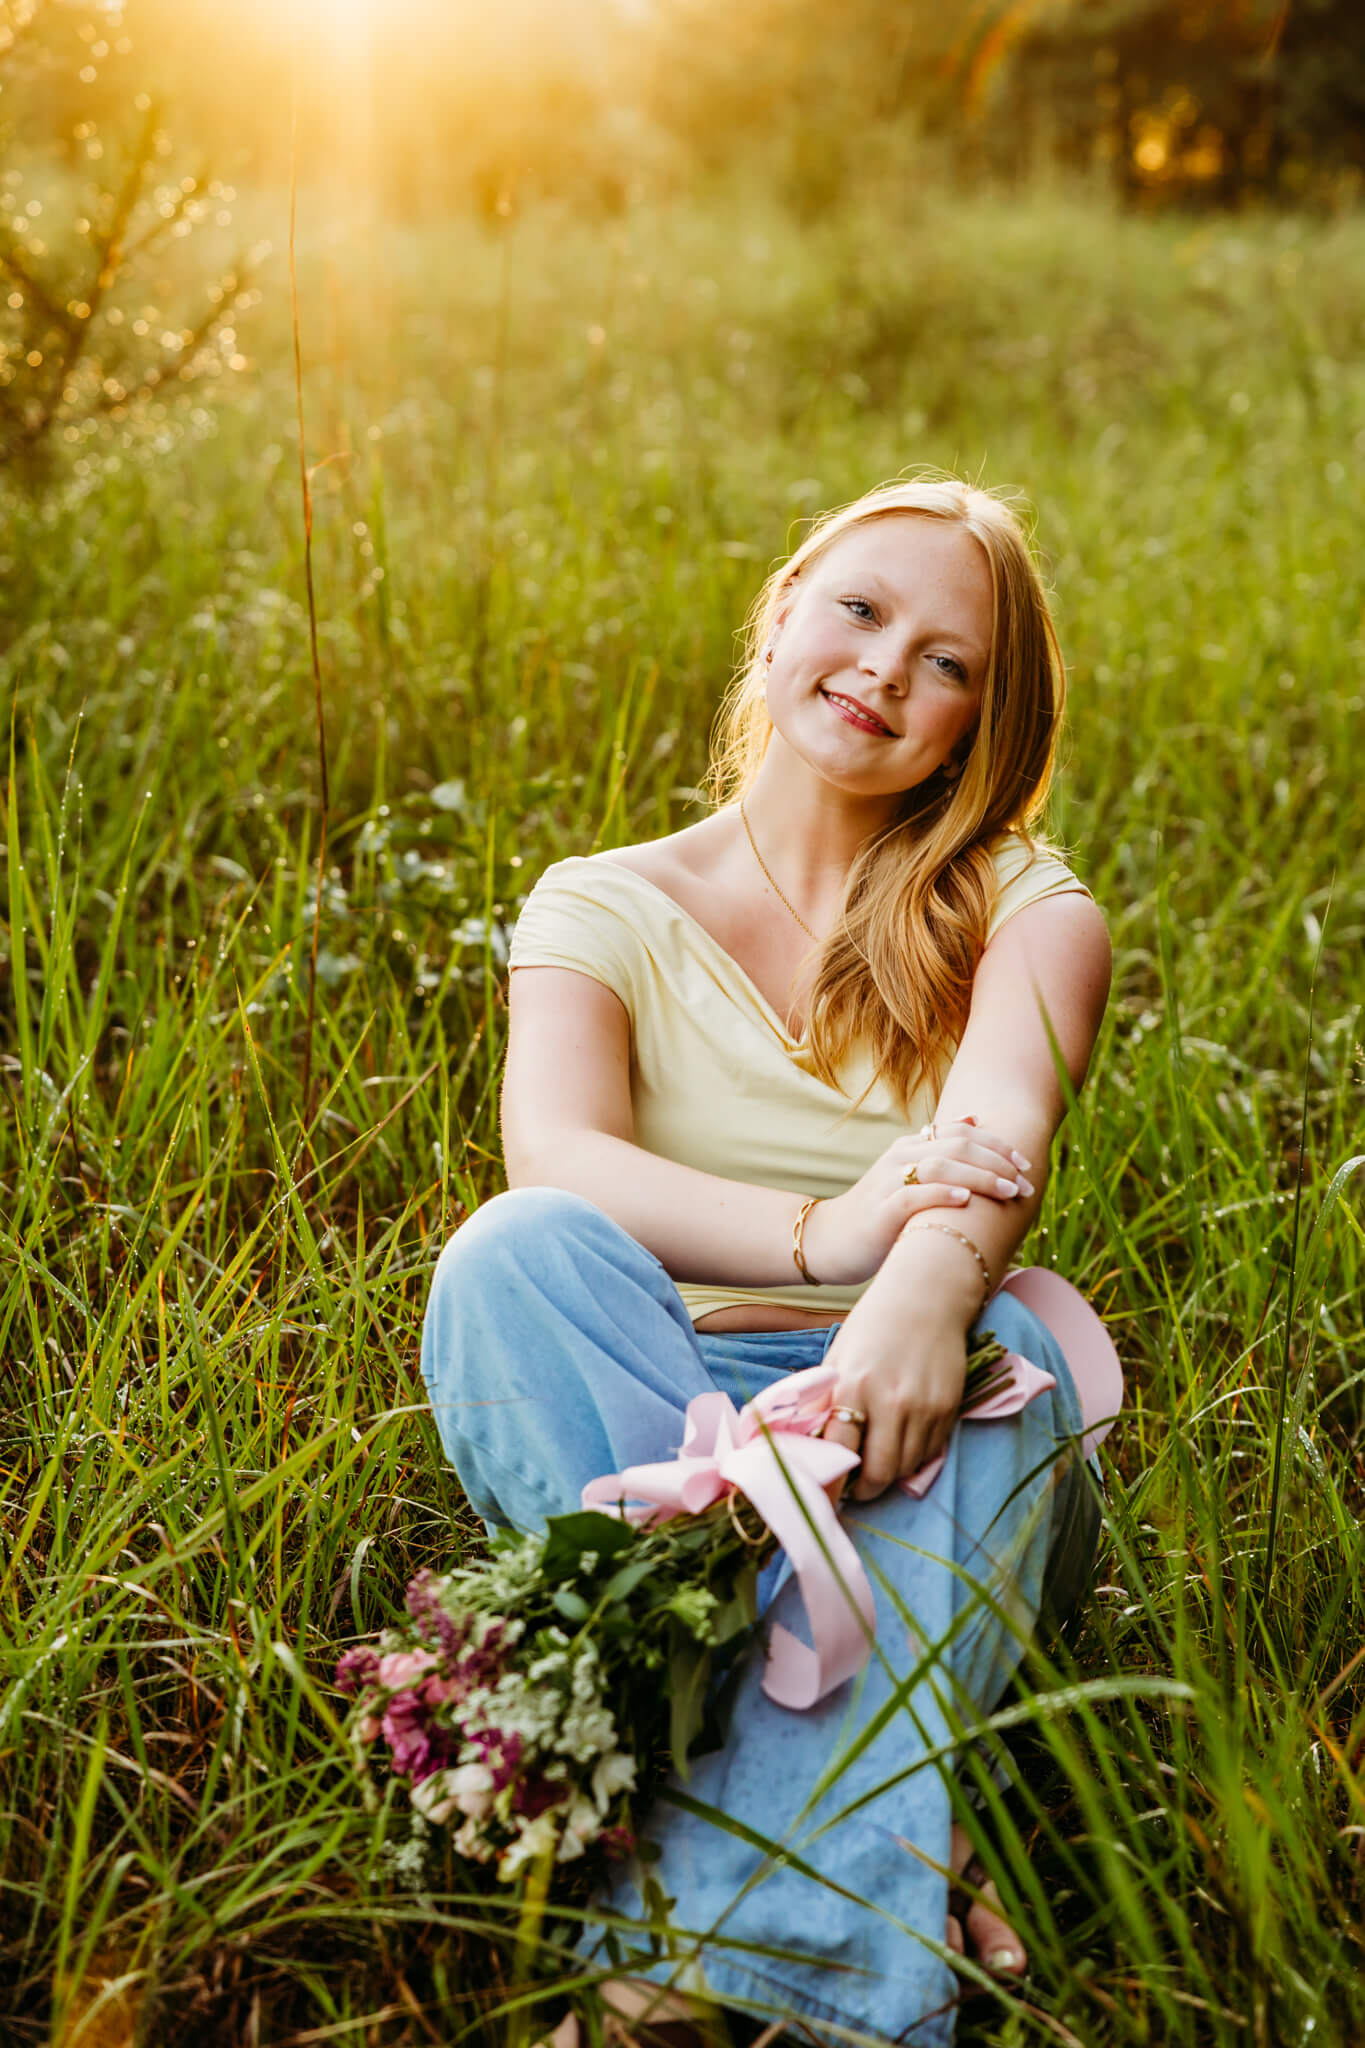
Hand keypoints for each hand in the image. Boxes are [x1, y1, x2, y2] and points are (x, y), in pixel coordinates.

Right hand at [800, 1118, 1031, 1287]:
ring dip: (979, 1176)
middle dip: (997, 1161)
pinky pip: (913, 1195)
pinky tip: (965, 1198)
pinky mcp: (880, 1211)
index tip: (1026, 1162)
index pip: (961, 1133)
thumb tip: (973, 1120)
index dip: (997, 1144)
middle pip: (957, 1146)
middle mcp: (900, 1157)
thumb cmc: (879, 1212)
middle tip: (1025, 1181)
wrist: (831, 1240)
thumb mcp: (909, 1175)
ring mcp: (888, 1182)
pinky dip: (941, 1193)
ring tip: (1007, 1189)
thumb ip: (939, 1149)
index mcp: (910, 1146)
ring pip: (940, 1166)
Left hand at [822, 1288, 968, 1501]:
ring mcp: (924, 1407)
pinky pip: (930, 1452)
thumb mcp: (838, 1358)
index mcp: (853, 1386)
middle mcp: (891, 1402)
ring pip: (907, 1468)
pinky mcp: (948, 1408)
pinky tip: (903, 1440)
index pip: (840, 1453)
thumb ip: (823, 1402)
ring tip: (878, 1461)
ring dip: (890, 1472)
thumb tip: (805, 1445)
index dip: (832, 1482)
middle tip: (856, 1486)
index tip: (828, 1494)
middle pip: (879, 1473)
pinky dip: (915, 1455)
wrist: (927, 1297)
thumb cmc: (874, 1326)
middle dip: (865, 1488)